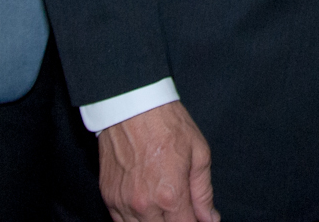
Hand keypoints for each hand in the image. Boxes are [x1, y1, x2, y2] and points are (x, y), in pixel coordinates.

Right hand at [98, 100, 218, 221]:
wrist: (131, 106)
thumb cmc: (167, 125)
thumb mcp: (199, 154)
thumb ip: (203, 192)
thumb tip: (210, 219)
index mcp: (170, 195)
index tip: (197, 216)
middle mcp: (144, 205)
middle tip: (182, 209)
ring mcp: (123, 203)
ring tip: (164, 206)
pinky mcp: (108, 196)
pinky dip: (134, 220)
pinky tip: (146, 208)